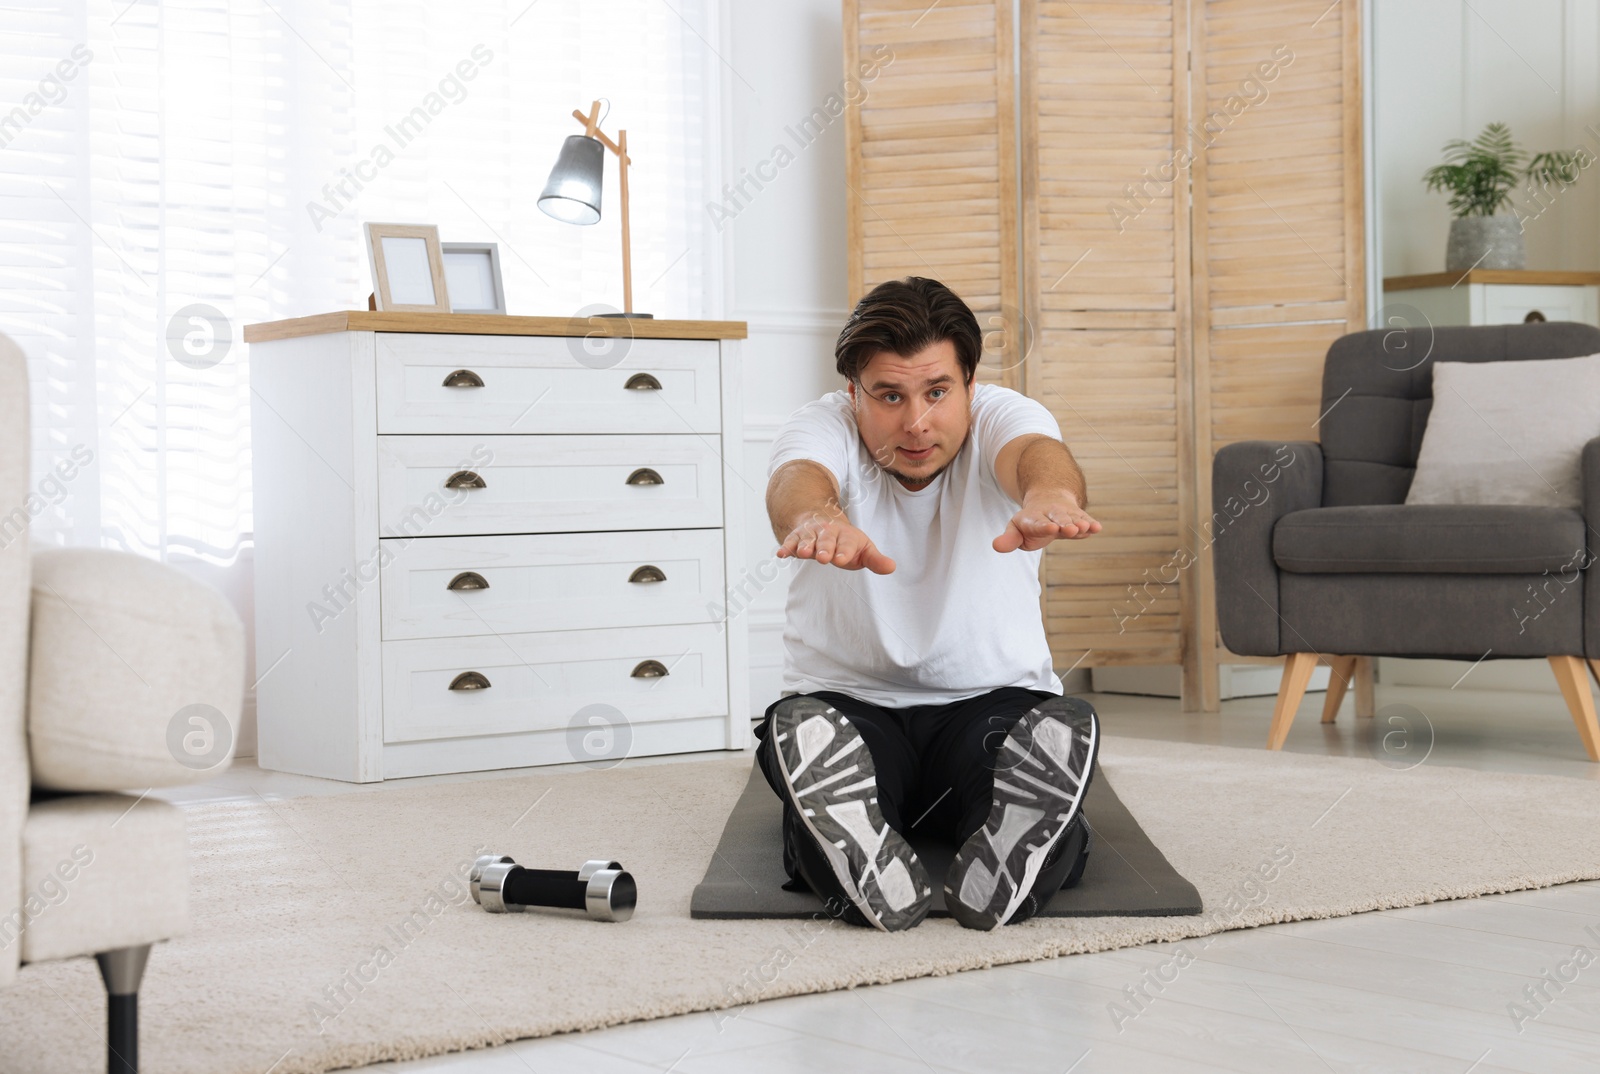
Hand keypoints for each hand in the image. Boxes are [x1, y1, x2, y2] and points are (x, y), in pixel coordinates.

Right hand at [776, 510, 895, 573]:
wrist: (824, 520)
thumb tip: (892, 567)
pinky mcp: (798, 537)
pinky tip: (781, 554)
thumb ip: (875, 560)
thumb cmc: (847, 542)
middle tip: (824, 558)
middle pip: (827, 540)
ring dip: (804, 546)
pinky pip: (791, 541)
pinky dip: (786, 546)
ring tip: (802, 553)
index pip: (847, 544)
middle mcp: (829, 532)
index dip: (845, 552)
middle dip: (824, 548)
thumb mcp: (863, 549)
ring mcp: (812, 534)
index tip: (842, 559)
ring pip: (808, 539)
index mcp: (847, 536)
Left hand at [993, 493, 1101, 552]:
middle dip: (1065, 524)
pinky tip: (1097, 528)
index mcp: (1034, 518)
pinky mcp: (1078, 517)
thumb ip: (1009, 539)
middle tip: (1070, 529)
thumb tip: (996, 546)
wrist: (1048, 501)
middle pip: (1059, 519)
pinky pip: (1085, 519)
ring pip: (1073, 518)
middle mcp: (1051, 514)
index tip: (1050, 528)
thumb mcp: (1016, 529)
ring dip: (1079, 523)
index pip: (1038, 523)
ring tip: (1085, 528)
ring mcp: (1066, 514)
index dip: (1044, 526)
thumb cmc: (1030, 522)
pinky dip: (1091, 524)